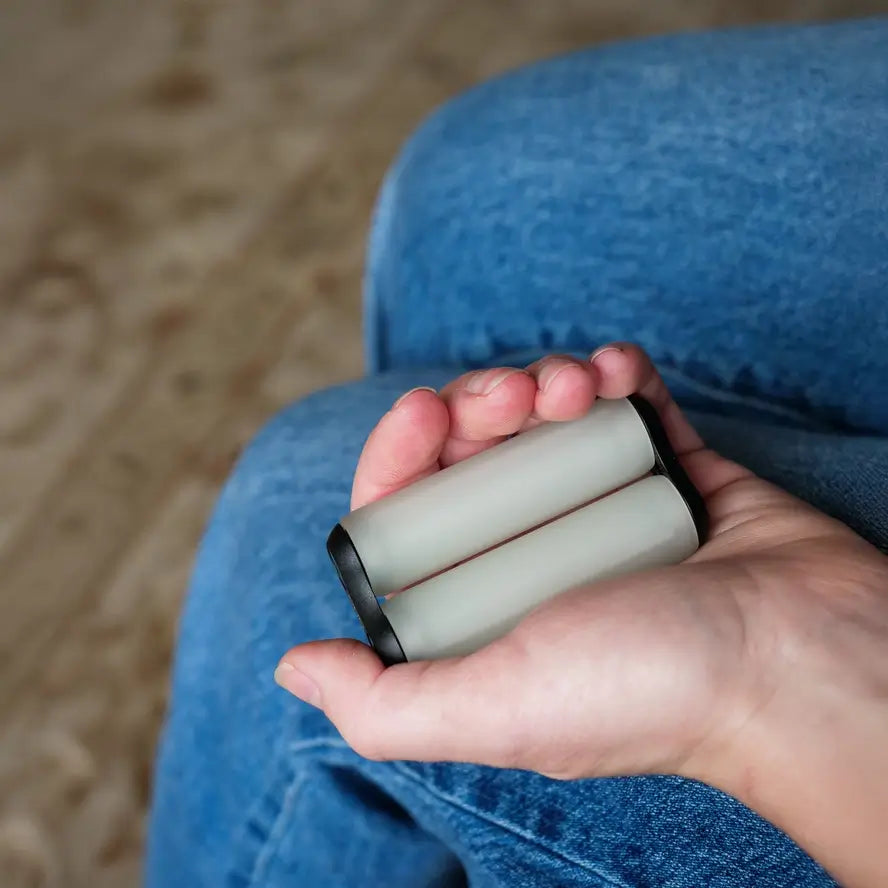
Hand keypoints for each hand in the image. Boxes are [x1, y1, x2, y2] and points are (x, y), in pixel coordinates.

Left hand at [276, 346, 887, 886]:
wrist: (799, 660)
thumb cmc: (648, 688)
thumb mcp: (497, 708)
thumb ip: (384, 705)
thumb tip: (296, 665)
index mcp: (484, 611)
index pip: (410, 516)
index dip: (401, 454)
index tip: (427, 411)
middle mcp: (536, 562)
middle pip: (476, 454)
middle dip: (480, 403)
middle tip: (514, 396)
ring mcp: (604, 513)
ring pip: (547, 422)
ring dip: (546, 380)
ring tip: (575, 385)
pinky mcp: (669, 474)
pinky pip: (627, 406)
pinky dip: (614, 374)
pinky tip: (618, 370)